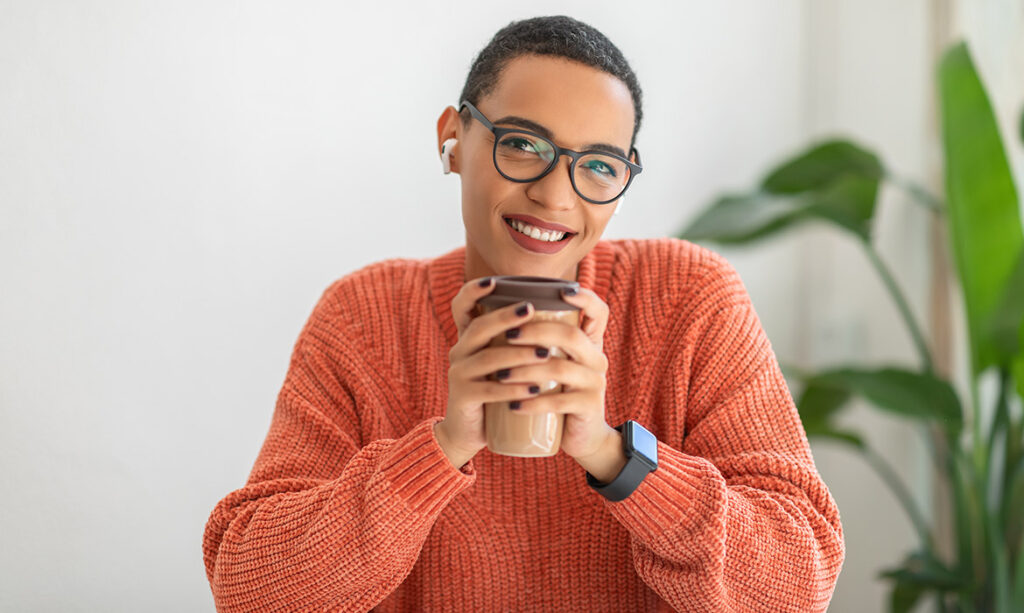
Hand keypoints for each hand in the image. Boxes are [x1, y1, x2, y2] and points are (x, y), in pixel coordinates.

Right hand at [438, 277, 550, 466]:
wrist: (469, 432)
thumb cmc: (494, 392)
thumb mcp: (500, 362)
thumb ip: (515, 340)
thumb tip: (554, 313)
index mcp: (468, 339)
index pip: (461, 307)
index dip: (472, 292)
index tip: (493, 281)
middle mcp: (459, 352)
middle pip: (479, 328)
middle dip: (505, 317)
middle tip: (531, 309)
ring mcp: (458, 374)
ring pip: (488, 359)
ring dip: (518, 355)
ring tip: (545, 354)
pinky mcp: (462, 397)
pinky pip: (488, 390)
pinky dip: (513, 389)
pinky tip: (533, 389)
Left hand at [500, 286, 613, 459]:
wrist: (579, 436)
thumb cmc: (558, 393)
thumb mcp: (554, 364)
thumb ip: (541, 341)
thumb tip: (504, 312)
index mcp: (589, 343)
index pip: (599, 311)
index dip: (585, 298)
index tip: (560, 291)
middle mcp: (597, 358)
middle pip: (570, 335)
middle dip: (535, 331)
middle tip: (507, 335)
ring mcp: (595, 383)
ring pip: (560, 368)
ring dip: (525, 369)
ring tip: (499, 375)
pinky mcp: (589, 407)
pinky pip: (560, 402)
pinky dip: (533, 402)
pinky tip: (514, 405)